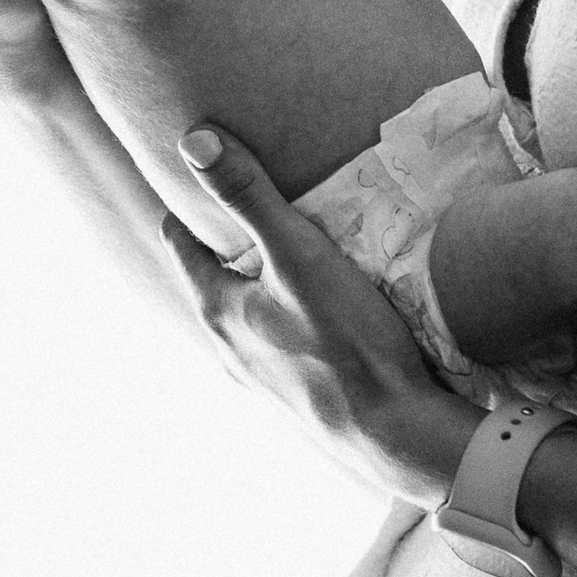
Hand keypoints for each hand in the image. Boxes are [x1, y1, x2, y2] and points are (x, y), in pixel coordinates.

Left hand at [160, 126, 470, 502]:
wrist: (394, 435)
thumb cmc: (345, 341)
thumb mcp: (297, 253)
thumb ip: (247, 195)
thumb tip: (191, 140)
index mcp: (217, 309)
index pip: (181, 243)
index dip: (187, 206)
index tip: (196, 178)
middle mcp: (228, 348)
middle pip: (212, 280)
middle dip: (225, 244)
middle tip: (246, 204)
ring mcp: (261, 379)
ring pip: (246, 316)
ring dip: (257, 286)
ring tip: (285, 255)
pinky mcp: (298, 398)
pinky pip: (278, 345)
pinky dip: (286, 319)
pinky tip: (317, 314)